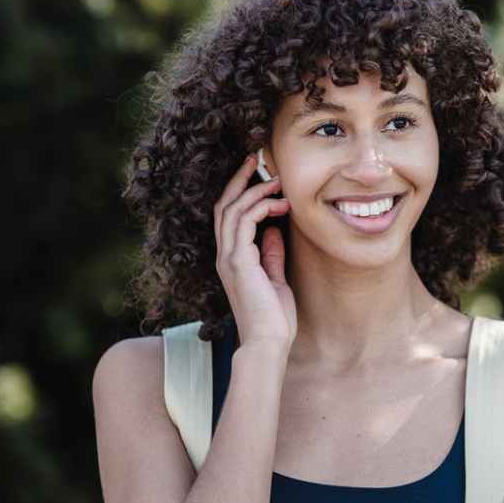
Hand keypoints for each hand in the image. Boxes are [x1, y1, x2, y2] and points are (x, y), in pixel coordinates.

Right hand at [214, 152, 297, 350]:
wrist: (268, 343)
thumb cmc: (274, 319)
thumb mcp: (275, 280)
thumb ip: (271, 255)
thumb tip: (275, 231)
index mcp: (231, 260)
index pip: (228, 216)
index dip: (239, 192)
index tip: (259, 175)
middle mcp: (224, 256)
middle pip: (223, 205)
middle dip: (239, 179)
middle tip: (256, 159)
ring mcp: (228, 258)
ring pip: (231, 209)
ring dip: (254, 190)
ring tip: (276, 180)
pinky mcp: (238, 262)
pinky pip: (244, 221)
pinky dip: (261, 207)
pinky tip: (280, 204)